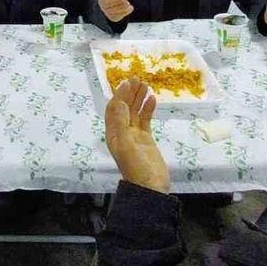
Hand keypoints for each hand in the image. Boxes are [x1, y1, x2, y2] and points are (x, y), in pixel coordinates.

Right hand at [98, 0, 134, 22]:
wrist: (112, 10)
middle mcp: (103, 4)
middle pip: (111, 2)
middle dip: (119, 0)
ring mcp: (107, 12)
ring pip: (117, 8)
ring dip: (124, 5)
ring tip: (127, 2)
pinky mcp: (113, 17)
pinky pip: (121, 14)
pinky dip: (127, 10)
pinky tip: (130, 7)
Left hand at [105, 78, 170, 193]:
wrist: (151, 188)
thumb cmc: (137, 168)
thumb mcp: (127, 145)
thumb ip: (122, 122)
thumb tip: (119, 101)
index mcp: (113, 134)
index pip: (114, 109)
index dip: (119, 95)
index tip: (127, 82)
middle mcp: (122, 132)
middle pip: (124, 108)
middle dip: (129, 93)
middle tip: (137, 78)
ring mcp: (135, 135)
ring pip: (135, 112)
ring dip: (139, 98)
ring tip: (145, 84)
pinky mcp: (146, 138)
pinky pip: (145, 120)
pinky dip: (148, 109)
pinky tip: (152, 99)